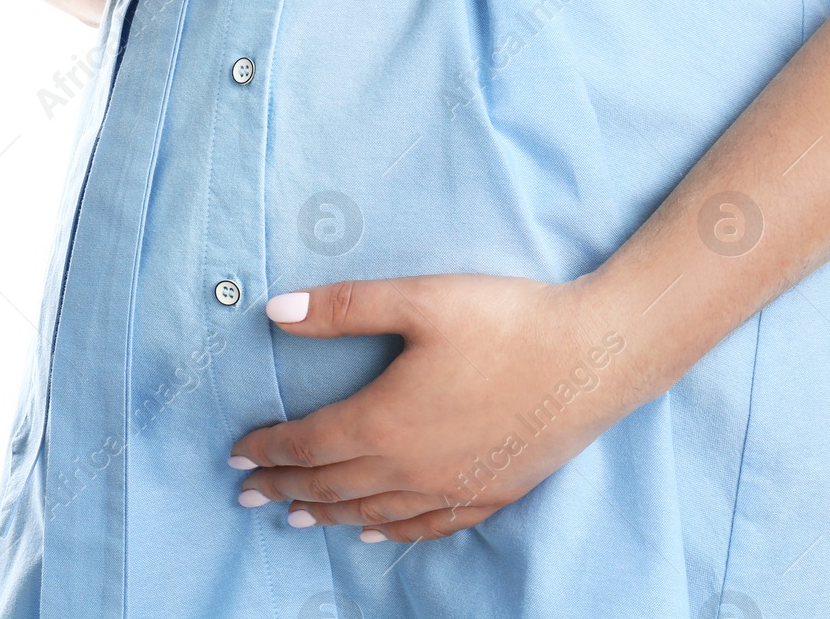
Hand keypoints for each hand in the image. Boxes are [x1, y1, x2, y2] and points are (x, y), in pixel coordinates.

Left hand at [228, 275, 644, 542]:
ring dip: (326, 514)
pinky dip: (388, 531)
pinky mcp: (489, 493)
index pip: (308, 444)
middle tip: (247, 495)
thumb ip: (343, 307)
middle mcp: (410, 468)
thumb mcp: (420, 298)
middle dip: (283, 487)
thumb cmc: (508, 320)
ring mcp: (451, 487)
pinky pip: (425, 525)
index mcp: (383, 422)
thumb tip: (275, 310)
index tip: (236, 455)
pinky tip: (373, 531)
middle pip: (330, 485)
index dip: (268, 449)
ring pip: (371, 512)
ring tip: (295, 516)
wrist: (593, 357)